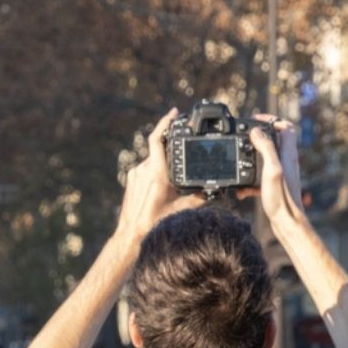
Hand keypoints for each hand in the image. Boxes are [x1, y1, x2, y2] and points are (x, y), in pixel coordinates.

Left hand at [116, 109, 203, 239]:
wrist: (131, 233)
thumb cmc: (155, 222)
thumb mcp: (182, 209)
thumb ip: (200, 197)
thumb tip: (216, 191)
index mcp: (155, 172)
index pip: (157, 139)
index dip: (166, 123)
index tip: (174, 113)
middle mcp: (142, 169)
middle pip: (158, 149)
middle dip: (171, 147)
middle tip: (184, 144)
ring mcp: (134, 174)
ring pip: (152, 160)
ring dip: (164, 161)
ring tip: (177, 169)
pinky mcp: (131, 180)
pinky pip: (145, 169)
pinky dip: (156, 169)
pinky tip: (165, 181)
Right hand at [247, 116, 305, 229]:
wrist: (286, 222)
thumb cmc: (281, 198)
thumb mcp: (272, 170)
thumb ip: (267, 148)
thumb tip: (256, 131)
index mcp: (287, 154)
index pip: (286, 127)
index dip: (272, 119)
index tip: (255, 120)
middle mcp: (285, 161)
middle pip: (274, 140)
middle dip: (256, 136)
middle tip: (242, 136)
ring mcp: (280, 173)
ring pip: (264, 157)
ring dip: (250, 156)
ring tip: (237, 160)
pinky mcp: (273, 184)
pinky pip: (259, 174)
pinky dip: (249, 178)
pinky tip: (241, 189)